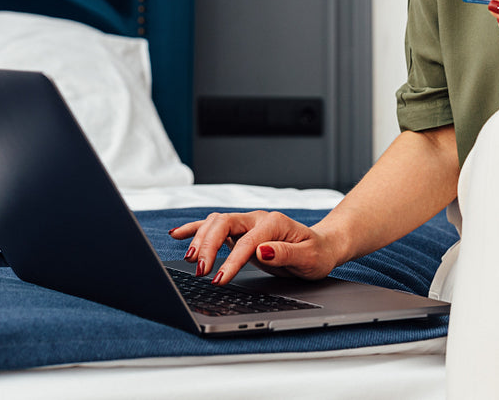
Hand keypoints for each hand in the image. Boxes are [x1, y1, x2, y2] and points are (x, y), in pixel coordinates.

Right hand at [168, 210, 341, 284]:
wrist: (320, 246)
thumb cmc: (316, 253)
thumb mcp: (308, 258)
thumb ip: (285, 253)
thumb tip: (261, 250)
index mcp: (274, 223)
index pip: (247, 241)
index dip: (231, 260)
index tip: (219, 279)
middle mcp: (257, 219)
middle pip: (224, 224)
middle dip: (208, 246)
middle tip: (200, 271)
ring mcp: (246, 224)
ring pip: (215, 223)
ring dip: (200, 239)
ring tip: (190, 260)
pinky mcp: (239, 232)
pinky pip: (213, 227)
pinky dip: (194, 230)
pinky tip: (177, 235)